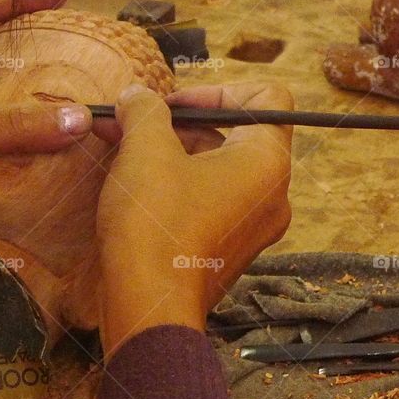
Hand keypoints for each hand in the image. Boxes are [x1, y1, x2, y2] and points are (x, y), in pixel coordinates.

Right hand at [95, 83, 292, 354]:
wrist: (149, 308)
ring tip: (125, 150)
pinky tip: (136, 188)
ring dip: (175, 153)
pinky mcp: (229, 252)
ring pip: (220, 171)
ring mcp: (254, 229)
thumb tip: (137, 96)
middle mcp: (272, 196)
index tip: (173, 104)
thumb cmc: (155, 227)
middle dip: (182, 123)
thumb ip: (146, 110)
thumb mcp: (145, 150)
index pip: (268, 98)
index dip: (219, 90)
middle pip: (238, 135)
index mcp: (267, 163)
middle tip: (135, 124)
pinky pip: (212, 203)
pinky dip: (179, 188)